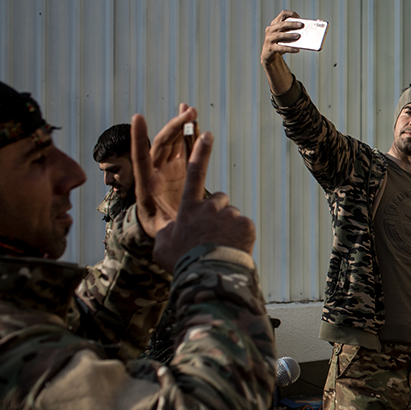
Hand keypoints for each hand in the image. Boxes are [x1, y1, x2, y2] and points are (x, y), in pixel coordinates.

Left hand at [131, 104, 196, 237]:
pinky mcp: (179, 169)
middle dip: (174, 127)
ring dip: (181, 125)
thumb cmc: (161, 231)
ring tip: (190, 110)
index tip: (138, 118)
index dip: (139, 138)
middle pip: (162, 144)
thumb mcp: (162, 232)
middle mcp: (155, 172)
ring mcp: (167, 169)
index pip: (140, 158)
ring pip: (173, 142)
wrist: (162, 228)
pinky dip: (189, 134)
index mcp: (146, 186)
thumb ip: (167, 229)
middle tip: (189, 113)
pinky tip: (194, 121)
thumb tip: (173, 230)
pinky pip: (184, 148)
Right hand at [153, 131, 256, 269]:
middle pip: (218, 199)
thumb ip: (167, 232)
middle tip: (212, 234)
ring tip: (221, 246)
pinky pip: (244, 226)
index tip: (207, 134)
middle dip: (217, 212)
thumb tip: (171, 229)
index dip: (201, 152)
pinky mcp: (246, 225)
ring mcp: (230, 215)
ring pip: (232, 214)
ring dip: (228, 226)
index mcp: (189, 208)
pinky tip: (232, 249)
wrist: (209, 276)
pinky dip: (240, 236)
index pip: (195, 173)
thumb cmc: (184, 262)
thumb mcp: (163, 246)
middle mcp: (210, 206)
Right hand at [261, 10, 303, 94]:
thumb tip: (315, 26)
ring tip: (298, 36)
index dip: (292, 14)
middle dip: (292, 24)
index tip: (299, 18)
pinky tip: (297, 50)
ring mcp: (269, 39)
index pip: (283, 14)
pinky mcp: (270, 48)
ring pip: (279, 35)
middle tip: (301, 25)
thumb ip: (295, 30)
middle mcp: (271, 29)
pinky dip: (289, 49)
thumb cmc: (281, 42)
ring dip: (289, 35)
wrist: (269, 55)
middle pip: (282, 24)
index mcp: (275, 23)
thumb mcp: (286, 35)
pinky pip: (281, 48)